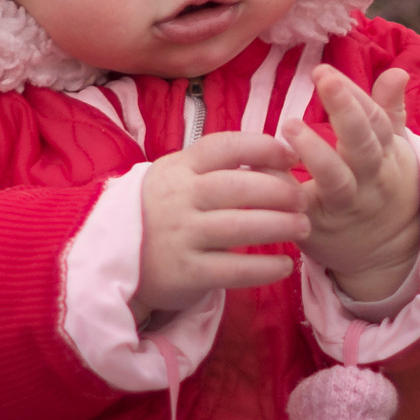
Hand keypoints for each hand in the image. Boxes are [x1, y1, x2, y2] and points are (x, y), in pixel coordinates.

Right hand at [133, 131, 310, 323]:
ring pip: (239, 227)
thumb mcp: (178, 179)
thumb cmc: (162, 213)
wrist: (114, 259)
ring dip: (280, 226)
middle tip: (304, 200)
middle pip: (237, 187)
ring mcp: (180, 235)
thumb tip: (278, 157)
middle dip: (279, 191)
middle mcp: (178, 198)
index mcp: (178, 168)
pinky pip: (234, 269)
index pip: (223, 146)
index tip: (292, 155)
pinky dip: (265, 268)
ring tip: (303, 228)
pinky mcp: (185, 272)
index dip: (262, 147)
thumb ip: (217, 168)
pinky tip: (285, 265)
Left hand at [283, 67, 419, 305]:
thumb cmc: (383, 186)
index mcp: (387, 153)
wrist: (389, 253)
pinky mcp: (319, 226)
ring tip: (290, 126)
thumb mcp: (394, 149)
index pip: (375, 120)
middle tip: (322, 78)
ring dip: (316, 152)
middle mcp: (371, 178)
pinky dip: (284, 188)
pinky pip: (302, 208)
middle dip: (345, 110)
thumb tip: (397, 71)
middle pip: (363, 144)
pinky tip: (263, 167)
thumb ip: (389, 110)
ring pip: (337, 180)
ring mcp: (346, 204)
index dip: (353, 94)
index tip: (326, 71)